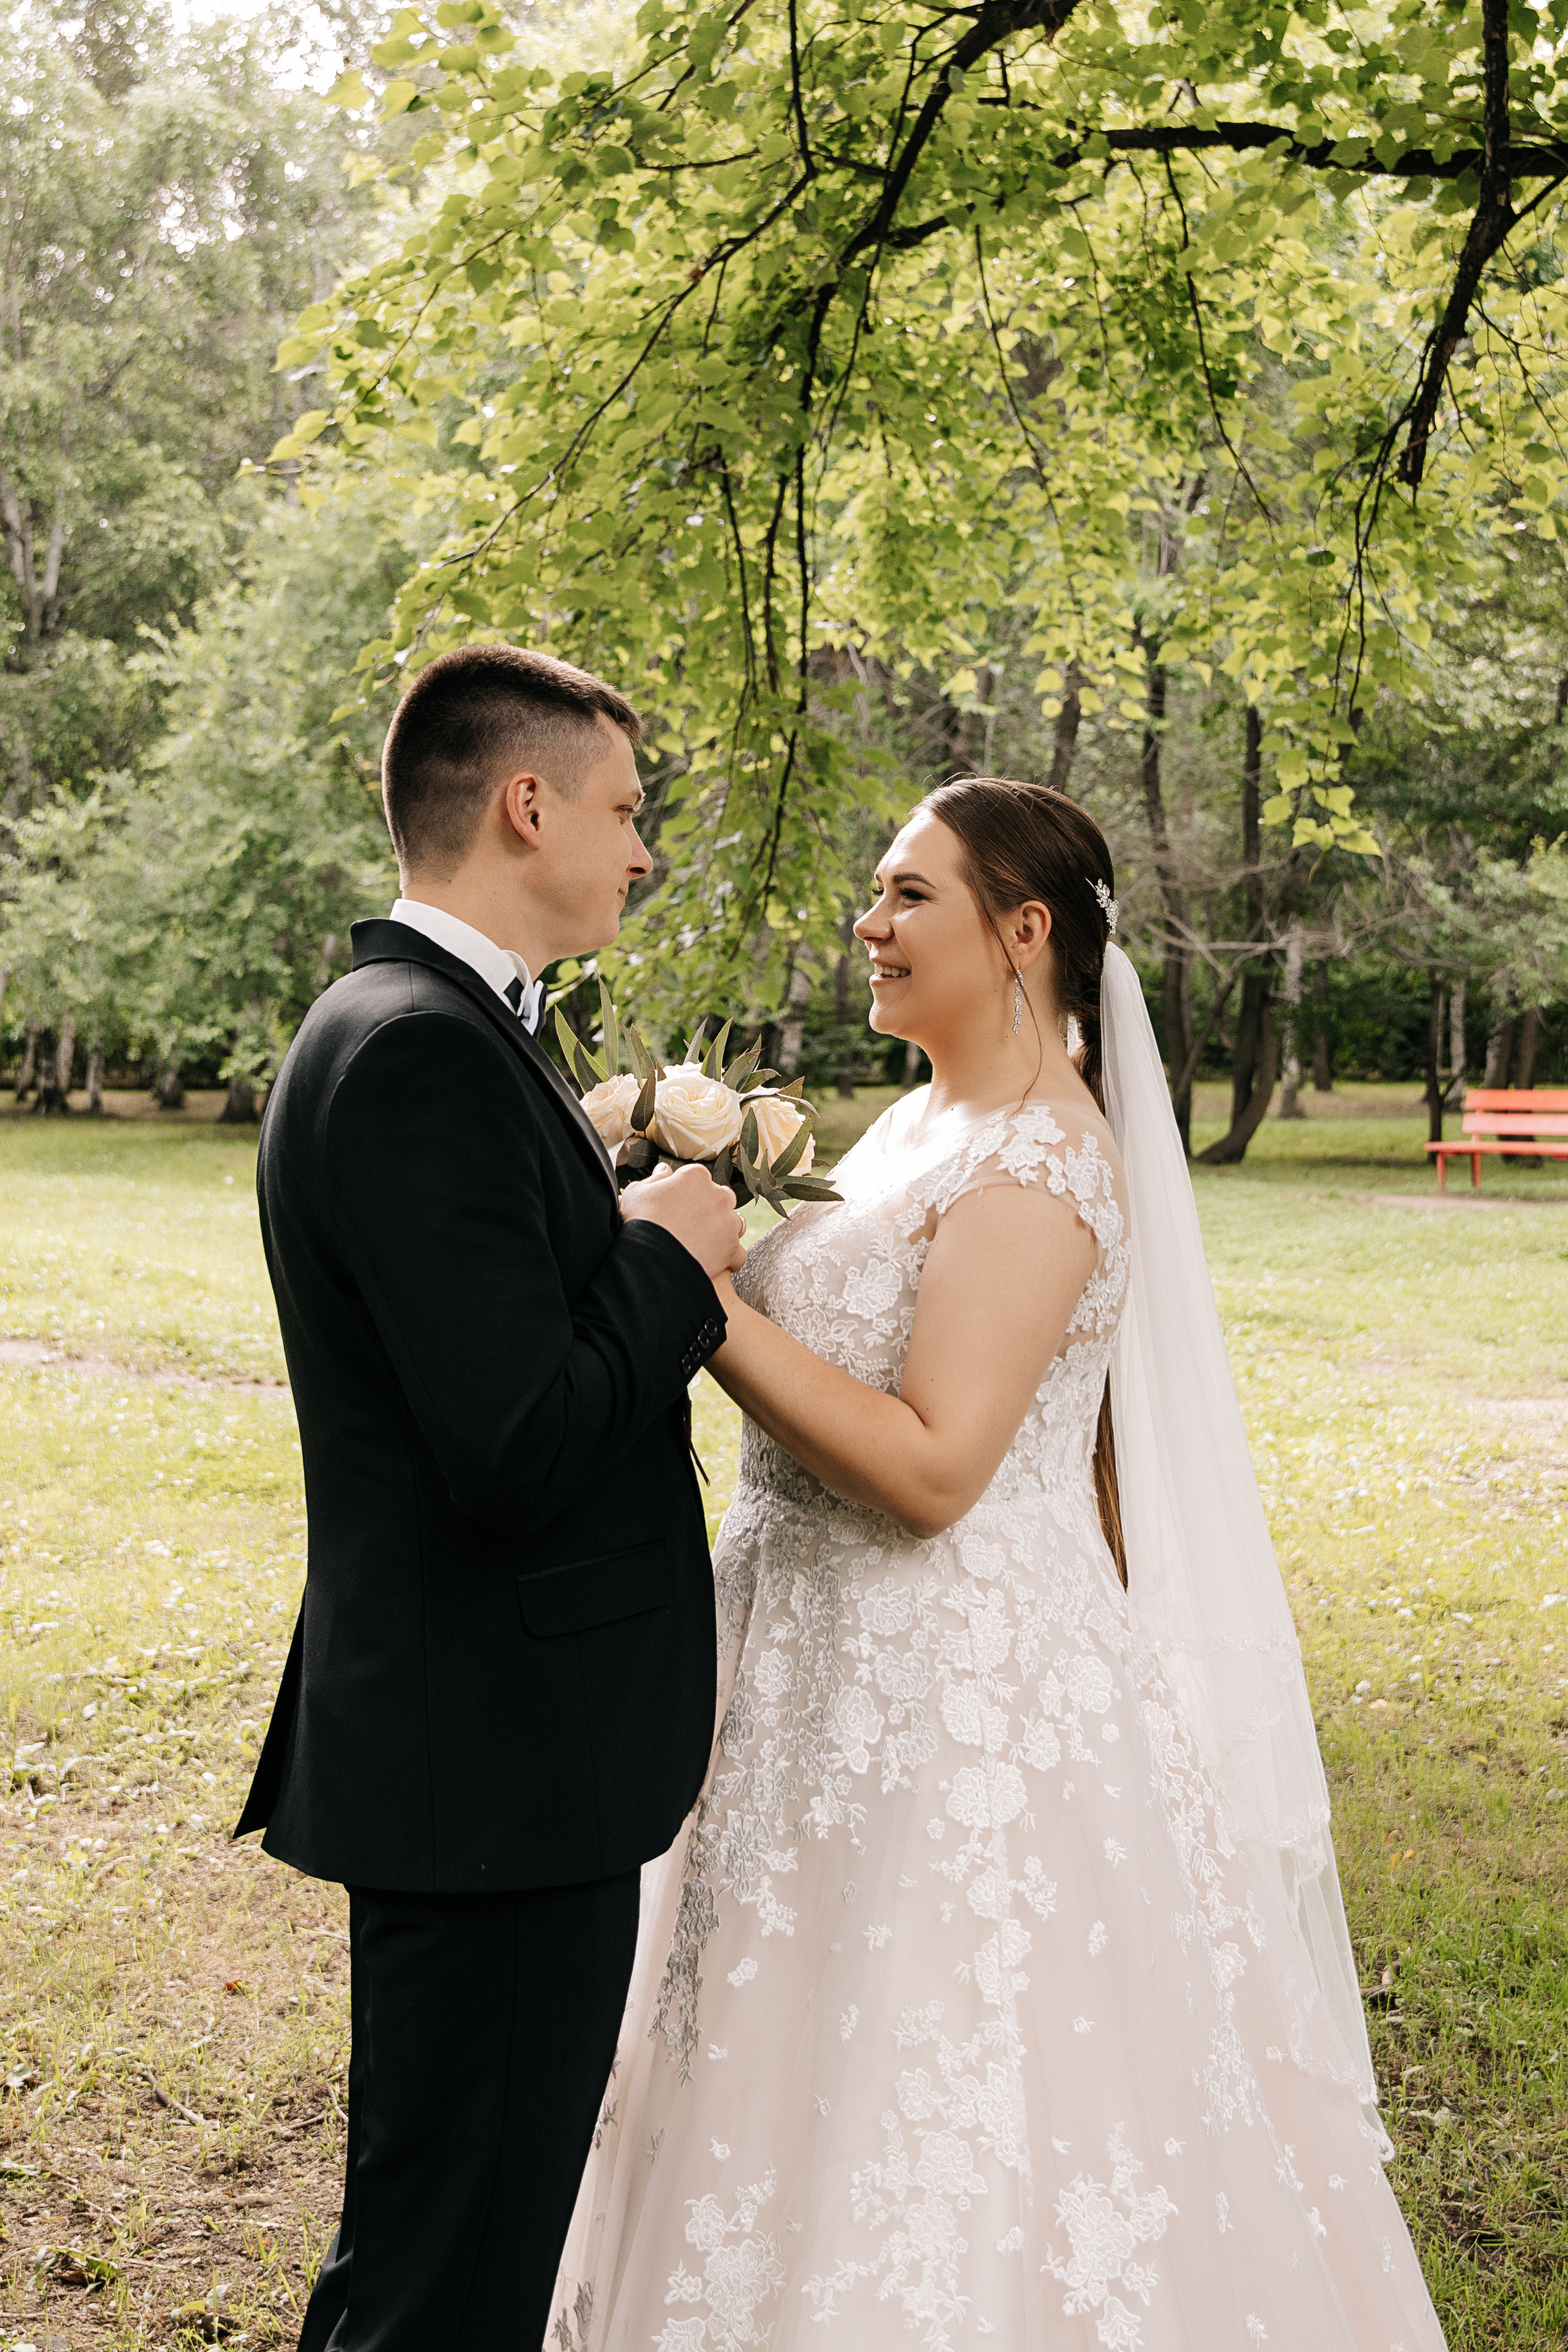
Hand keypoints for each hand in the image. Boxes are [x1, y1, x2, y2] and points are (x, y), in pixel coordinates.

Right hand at [622, 1162, 746, 1276]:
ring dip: (724, 1231)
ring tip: (704, 1243)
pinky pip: (737, 1254)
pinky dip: (728, 1259)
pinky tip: (713, 1263)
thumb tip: (664, 1170)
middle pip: (722, 1198)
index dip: (687, 1193)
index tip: (676, 1206)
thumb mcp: (637, 1193)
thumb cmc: (640, 1222)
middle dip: (711, 1209)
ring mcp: (728, 1223)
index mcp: (696, 1177)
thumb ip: (655, 1179)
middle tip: (690, 1224)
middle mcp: (718, 1195)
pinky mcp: (731, 1249)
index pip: (698, 1179)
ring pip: (734, 1224)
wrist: (649, 1258)